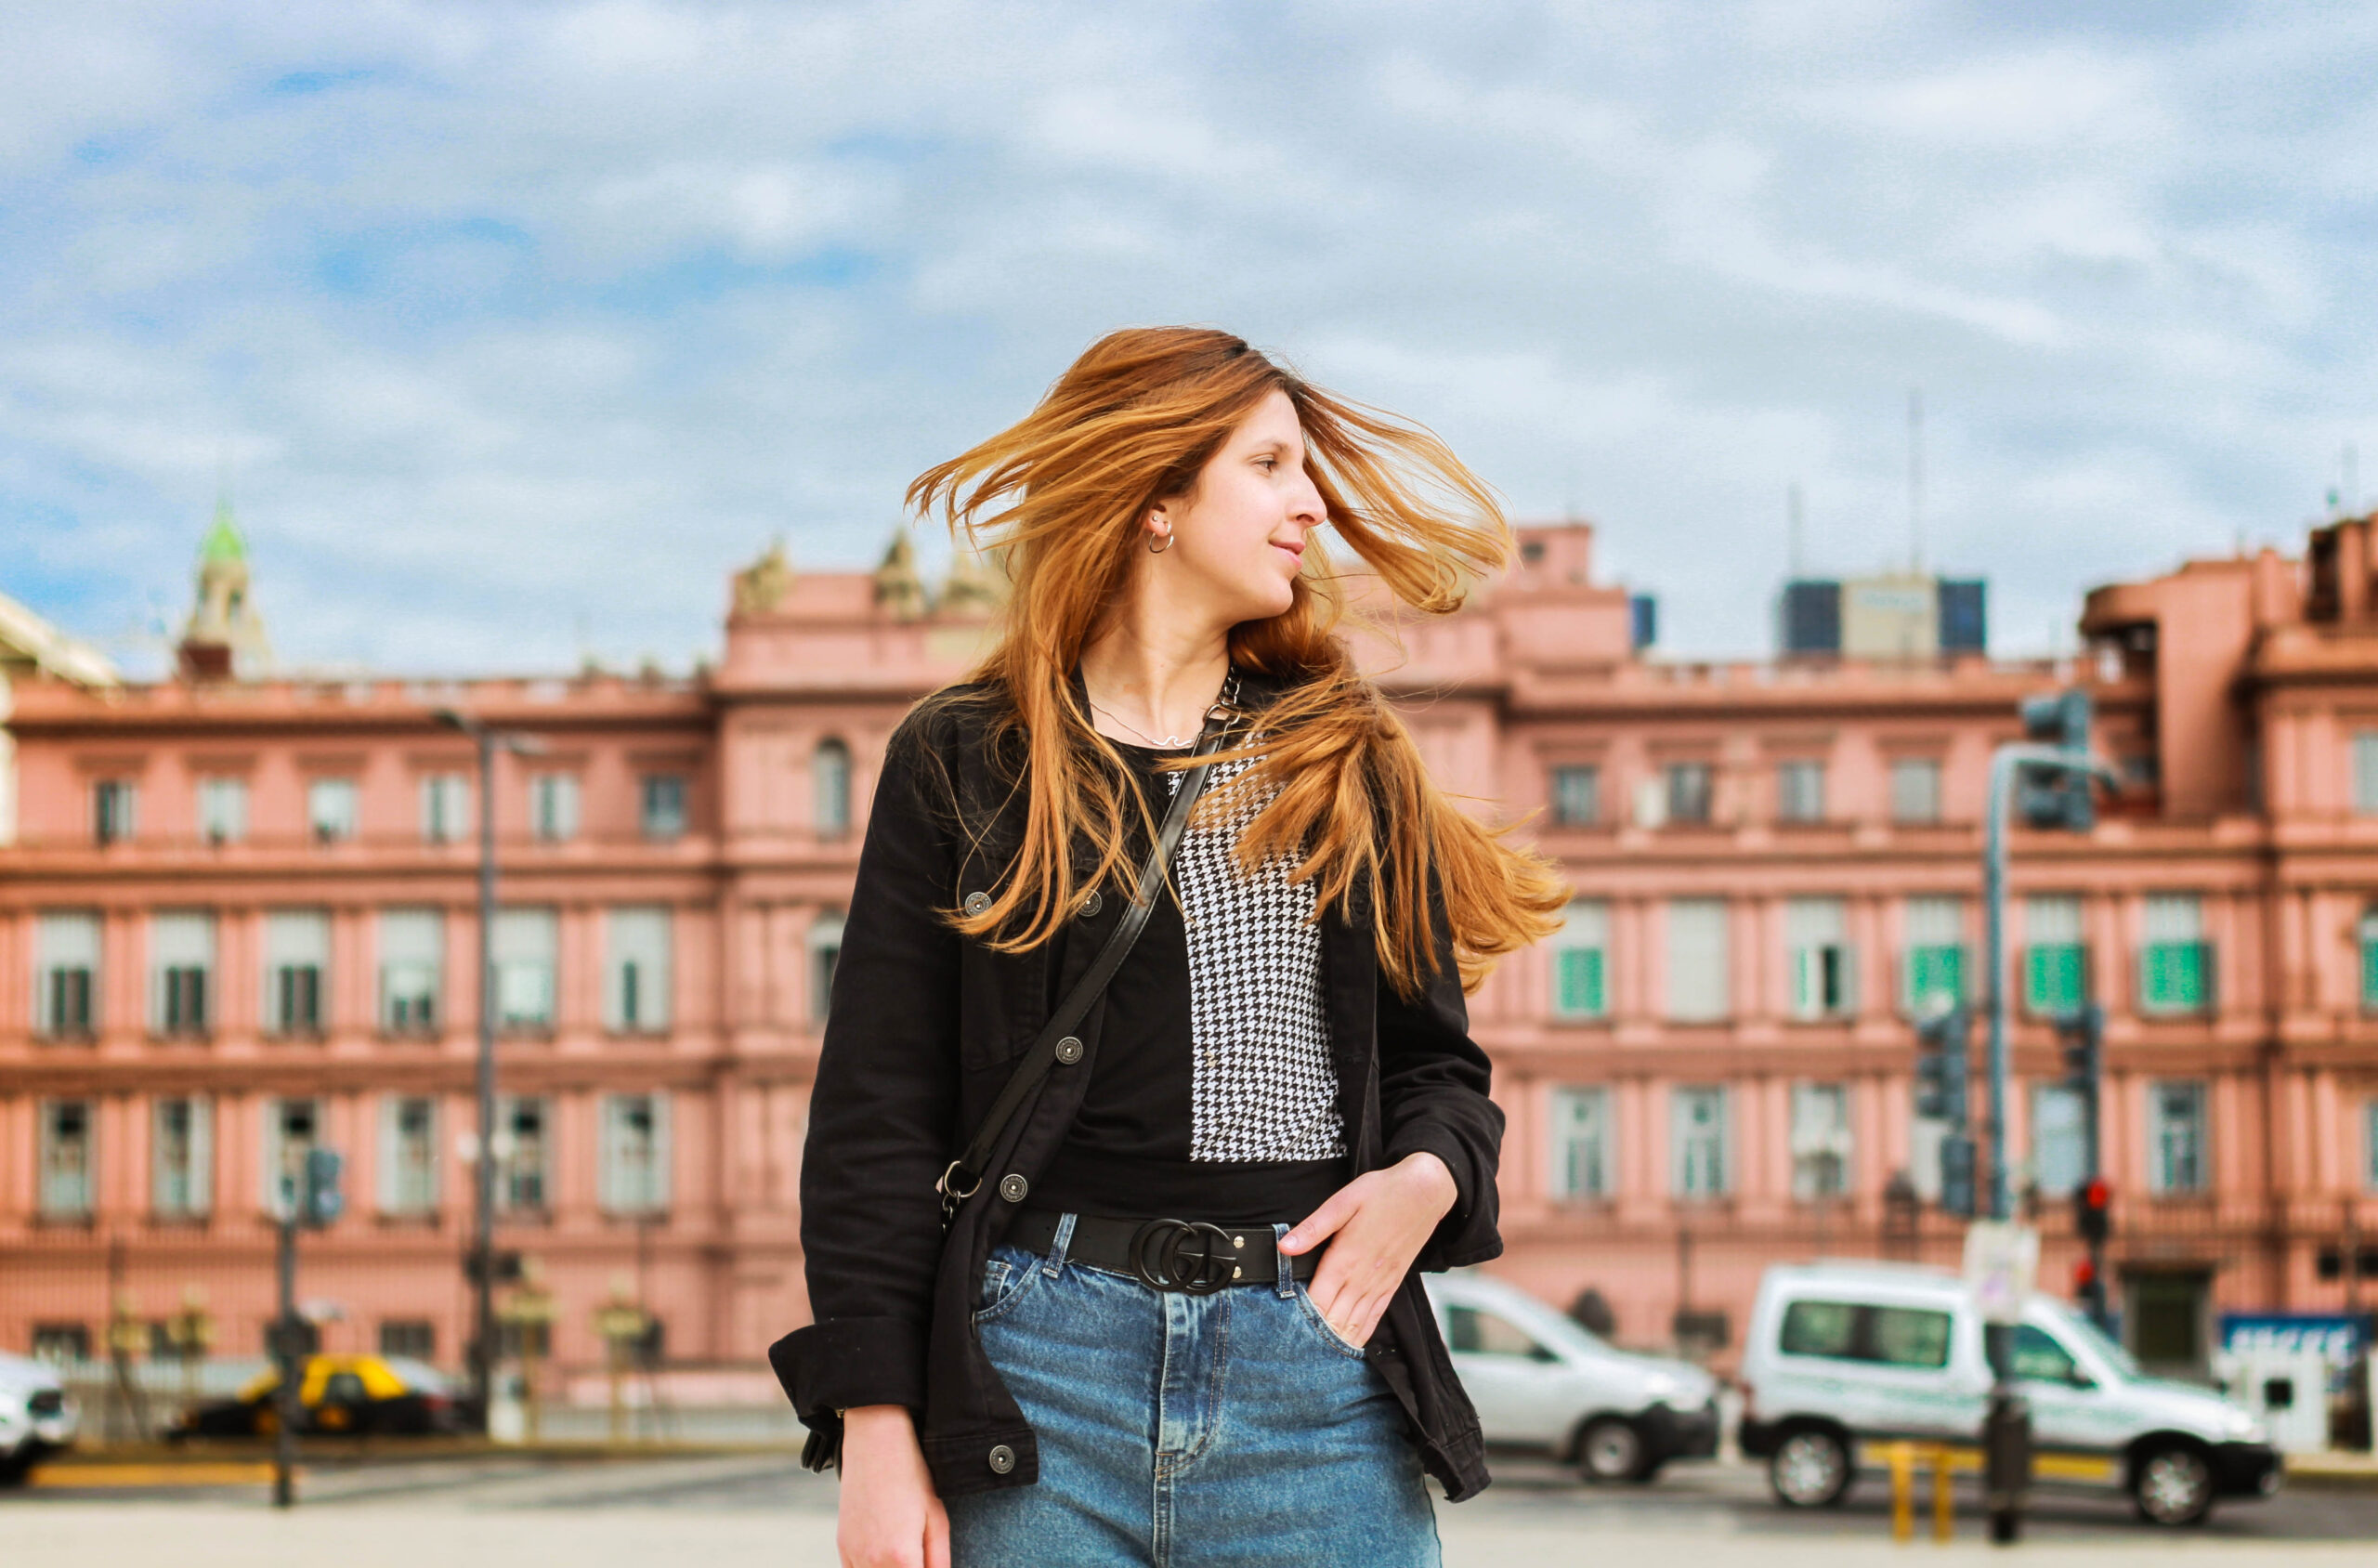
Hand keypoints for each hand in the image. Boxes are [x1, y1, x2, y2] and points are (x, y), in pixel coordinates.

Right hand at [837, 1405, 949, 1567]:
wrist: (876, 1444)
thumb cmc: (912, 1478)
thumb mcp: (937, 1519)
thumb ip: (939, 1561)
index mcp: (901, 1558)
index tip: (928, 1563)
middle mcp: (873, 1562)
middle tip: (919, 1557)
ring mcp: (853, 1555)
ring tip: (904, 1556)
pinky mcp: (843, 1546)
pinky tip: (886, 1559)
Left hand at [1277, 1151, 1456, 1348]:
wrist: (1425, 1192)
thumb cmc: (1381, 1192)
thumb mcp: (1343, 1201)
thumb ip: (1313, 1228)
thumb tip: (1284, 1246)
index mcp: (1345, 1259)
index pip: (1316, 1301)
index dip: (1299, 1320)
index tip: (1281, 1334)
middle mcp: (1362, 1278)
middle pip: (1333, 1319)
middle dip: (1313, 1338)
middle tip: (1292, 1354)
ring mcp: (1380, 1284)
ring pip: (1354, 1324)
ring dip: (1336, 1342)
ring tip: (1315, 1359)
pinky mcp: (1392, 1284)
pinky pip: (1375, 1317)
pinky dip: (1361, 1335)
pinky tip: (1351, 1346)